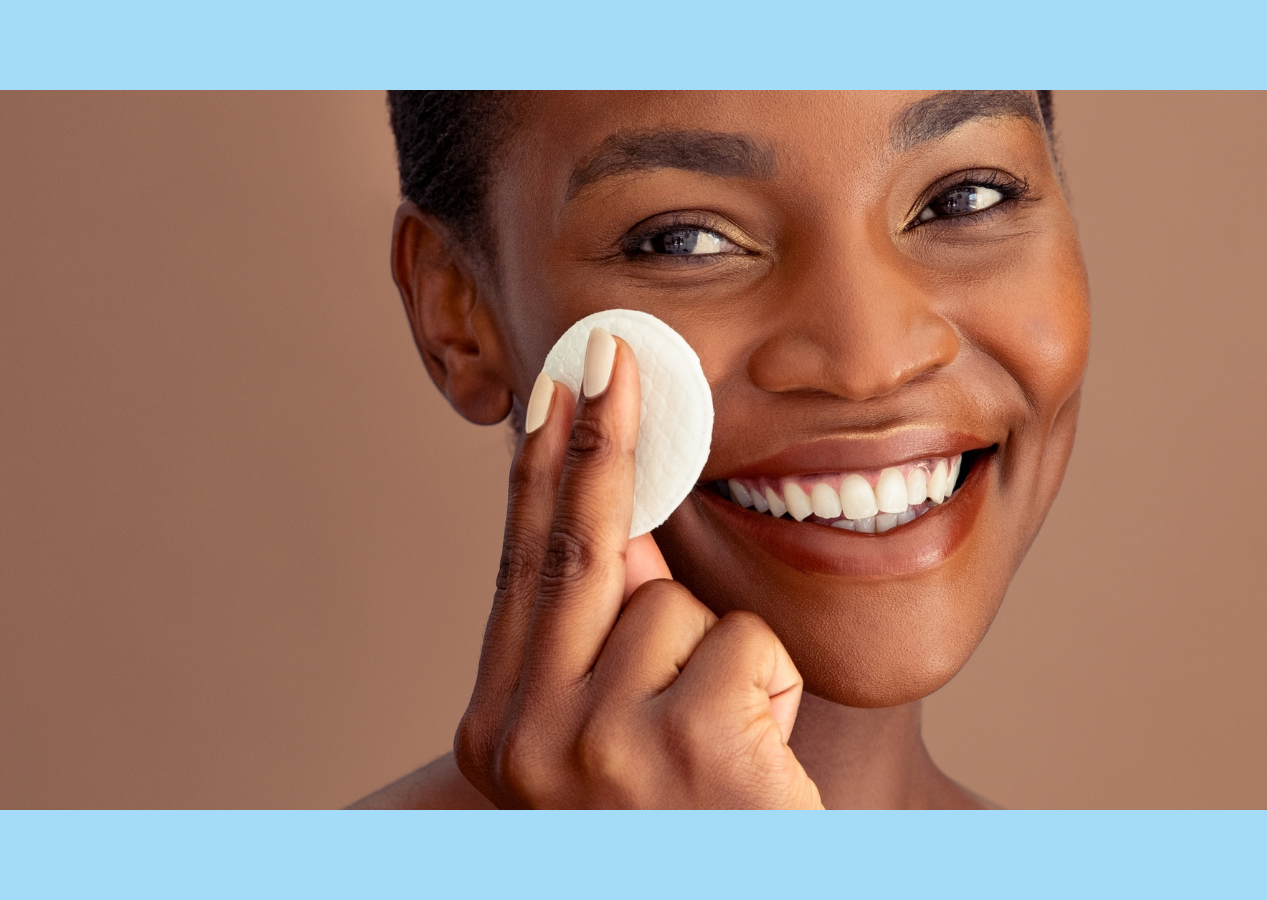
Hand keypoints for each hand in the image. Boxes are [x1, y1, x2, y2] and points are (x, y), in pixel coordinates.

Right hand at [453, 330, 823, 808]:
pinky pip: (744, 647)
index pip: (523, 575)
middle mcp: (529, 744)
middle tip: (616, 353)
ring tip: (727, 753)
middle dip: (601, 443)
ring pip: (678, 608)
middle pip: (577, 553)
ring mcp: (601, 749)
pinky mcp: (687, 751)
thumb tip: (627, 520)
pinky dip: (767, 690)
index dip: (543, 476)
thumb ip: (600, 652)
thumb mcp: (613, 755)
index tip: (555, 392)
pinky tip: (756, 765)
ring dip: (725, 659)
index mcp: (499, 738)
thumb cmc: (682, 840)